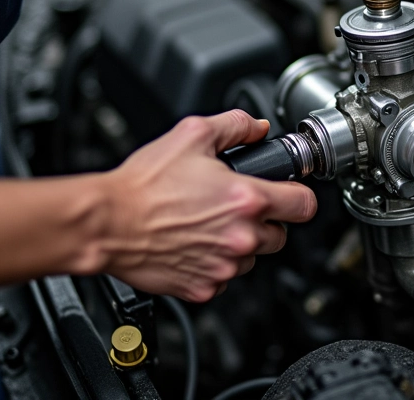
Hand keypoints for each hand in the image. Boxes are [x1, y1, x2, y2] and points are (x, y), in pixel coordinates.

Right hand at [98, 110, 316, 301]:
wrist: (108, 221)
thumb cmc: (145, 184)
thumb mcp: (193, 134)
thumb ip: (235, 125)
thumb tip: (257, 128)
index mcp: (247, 200)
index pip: (305, 205)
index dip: (299, 195)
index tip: (289, 192)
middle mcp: (242, 238)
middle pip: (280, 234)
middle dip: (266, 220)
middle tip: (237, 206)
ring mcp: (223, 267)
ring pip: (253, 257)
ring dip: (241, 243)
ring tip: (210, 223)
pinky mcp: (202, 287)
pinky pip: (225, 276)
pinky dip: (216, 263)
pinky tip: (195, 243)